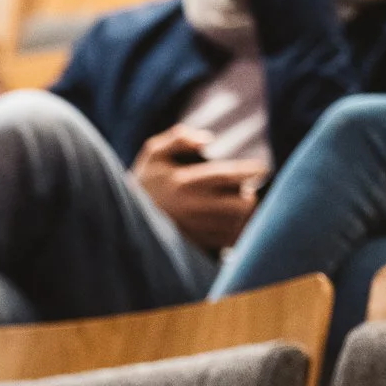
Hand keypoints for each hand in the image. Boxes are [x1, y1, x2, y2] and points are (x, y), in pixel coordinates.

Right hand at [133, 126, 264, 251]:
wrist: (123, 224)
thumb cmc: (144, 184)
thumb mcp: (153, 153)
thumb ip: (178, 138)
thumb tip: (207, 139)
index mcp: (186, 183)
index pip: (230, 175)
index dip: (252, 170)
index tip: (262, 168)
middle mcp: (194, 208)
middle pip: (243, 205)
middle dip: (250, 197)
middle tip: (246, 192)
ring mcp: (197, 230)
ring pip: (239, 225)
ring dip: (246, 216)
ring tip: (240, 209)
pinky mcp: (197, 247)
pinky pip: (230, 242)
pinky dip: (238, 233)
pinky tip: (234, 226)